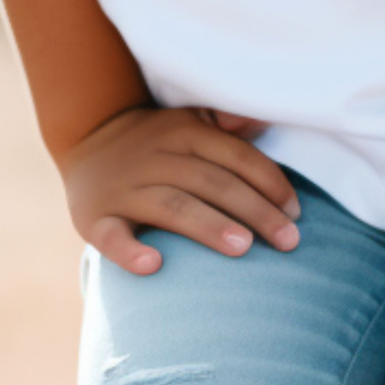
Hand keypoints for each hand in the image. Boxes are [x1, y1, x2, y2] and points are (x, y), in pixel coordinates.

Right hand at [60, 104, 300, 274]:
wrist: (87, 139)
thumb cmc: (158, 141)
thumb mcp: (191, 122)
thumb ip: (227, 123)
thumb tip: (264, 119)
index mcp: (185, 132)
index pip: (236, 157)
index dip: (270, 183)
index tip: (297, 213)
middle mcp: (155, 156)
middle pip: (212, 182)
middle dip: (254, 211)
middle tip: (289, 242)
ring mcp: (124, 188)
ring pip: (172, 206)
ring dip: (208, 226)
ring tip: (243, 248)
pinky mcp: (94, 218)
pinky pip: (110, 236)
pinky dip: (129, 251)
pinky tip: (154, 265)